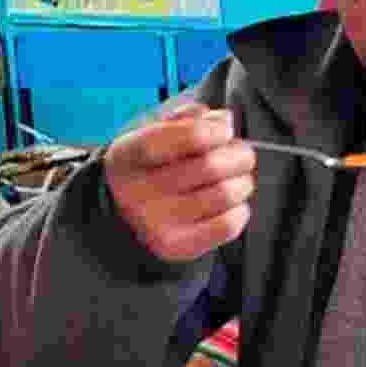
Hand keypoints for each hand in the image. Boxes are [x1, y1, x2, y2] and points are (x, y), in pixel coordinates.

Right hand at [103, 104, 256, 263]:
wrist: (122, 212)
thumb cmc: (149, 165)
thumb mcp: (154, 132)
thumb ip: (187, 119)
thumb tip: (222, 120)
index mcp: (129, 154)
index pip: (180, 138)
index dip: (213, 131)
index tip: (225, 131)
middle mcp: (138, 191)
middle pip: (211, 166)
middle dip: (239, 155)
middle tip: (241, 154)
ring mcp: (156, 223)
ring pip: (226, 194)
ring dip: (243, 182)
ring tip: (236, 179)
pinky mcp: (177, 247)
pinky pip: (228, 225)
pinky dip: (240, 211)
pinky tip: (230, 205)